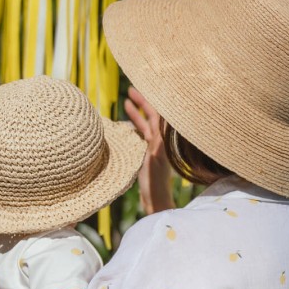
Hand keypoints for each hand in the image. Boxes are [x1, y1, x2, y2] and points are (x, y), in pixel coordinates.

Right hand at [124, 86, 173, 214]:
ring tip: (127, 101)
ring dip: (137, 113)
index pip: (157, 114)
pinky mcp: (146, 156)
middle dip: (142, 102)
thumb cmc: (156, 185)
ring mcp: (152, 149)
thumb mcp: (155, 163)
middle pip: (151, 116)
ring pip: (144, 125)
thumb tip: (160, 127)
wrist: (155, 202)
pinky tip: (126, 123)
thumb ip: (157, 146)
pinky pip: (140, 137)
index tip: (143, 86)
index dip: (150, 100)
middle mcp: (159, 142)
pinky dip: (134, 128)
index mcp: (162, 141)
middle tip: (131, 88)